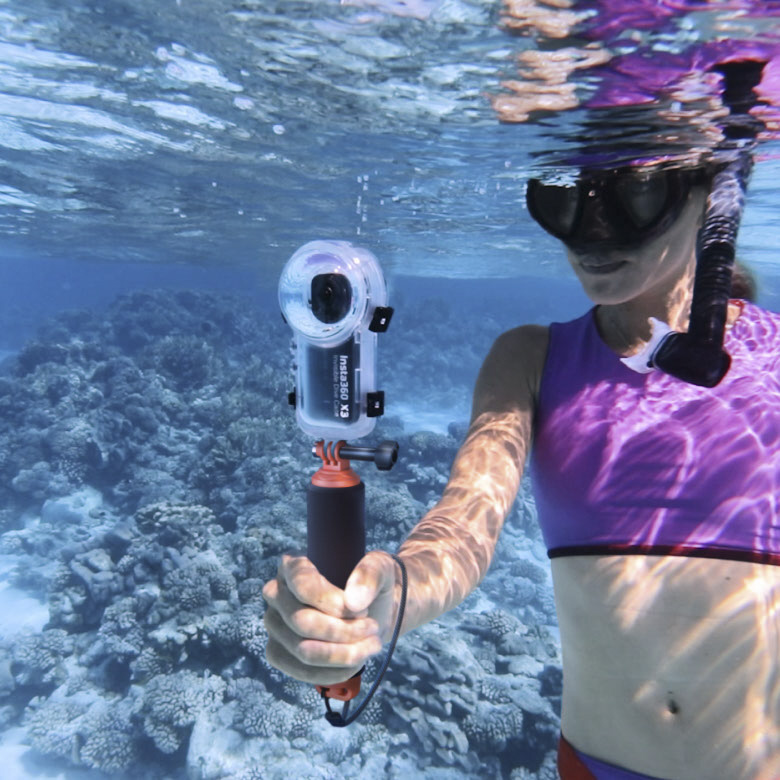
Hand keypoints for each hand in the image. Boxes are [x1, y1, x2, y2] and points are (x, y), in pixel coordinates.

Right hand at [262, 550, 398, 684]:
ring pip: (303, 650)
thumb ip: (370, 575)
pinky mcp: (278, 652)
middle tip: (372, 629)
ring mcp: (274, 625)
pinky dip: (334, 672)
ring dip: (343, 654)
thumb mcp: (380, 568)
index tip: (362, 611)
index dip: (330, 602)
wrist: (374, 611)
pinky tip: (355, 662)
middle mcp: (276, 593)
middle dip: (343, 632)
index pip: (301, 584)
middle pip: (301, 621)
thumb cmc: (372, 584)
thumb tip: (352, 602)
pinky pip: (300, 671)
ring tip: (371, 646)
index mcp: (294, 566)